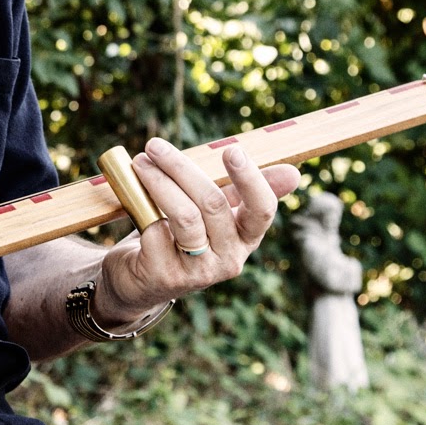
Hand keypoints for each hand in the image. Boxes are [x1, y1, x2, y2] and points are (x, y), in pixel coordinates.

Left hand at [92, 138, 298, 324]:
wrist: (139, 278)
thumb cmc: (180, 235)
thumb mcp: (213, 211)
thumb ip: (241, 189)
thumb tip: (293, 173)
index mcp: (246, 237)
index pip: (262, 209)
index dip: (250, 179)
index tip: (231, 150)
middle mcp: (229, 258)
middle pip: (214, 203)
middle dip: (181, 167)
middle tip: (155, 146)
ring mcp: (199, 272)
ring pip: (185, 215)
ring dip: (158, 182)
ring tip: (140, 162)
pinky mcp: (167, 277)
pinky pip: (155, 231)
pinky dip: (141, 208)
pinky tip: (131, 198)